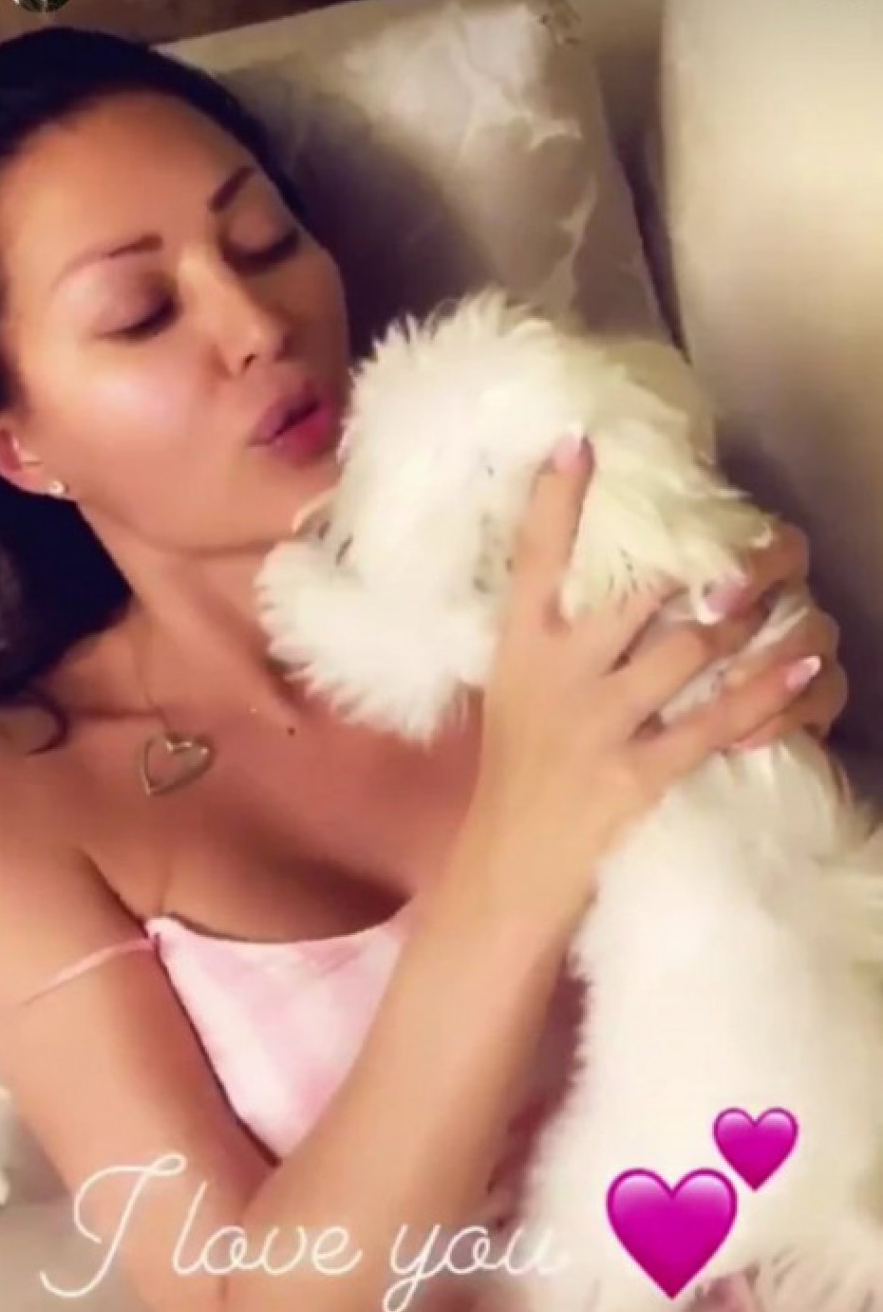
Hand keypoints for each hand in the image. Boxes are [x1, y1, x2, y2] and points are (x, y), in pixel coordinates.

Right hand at [467, 436, 826, 941]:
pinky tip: (803, 666)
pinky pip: (713, 723)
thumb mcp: (514, 695)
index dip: (556, 499)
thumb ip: (554, 643)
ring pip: (690, 646)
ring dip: (748, 616)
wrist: (507, 871)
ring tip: (790, 590)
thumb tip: (616, 588)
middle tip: (760, 535)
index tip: (581, 441)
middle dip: (709, 558)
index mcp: (520, 649)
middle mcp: (557, 675)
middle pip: (641, 592)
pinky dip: (765, 692)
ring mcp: (597, 725)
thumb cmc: (518, 778)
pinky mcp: (635, 777)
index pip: (532, 560)